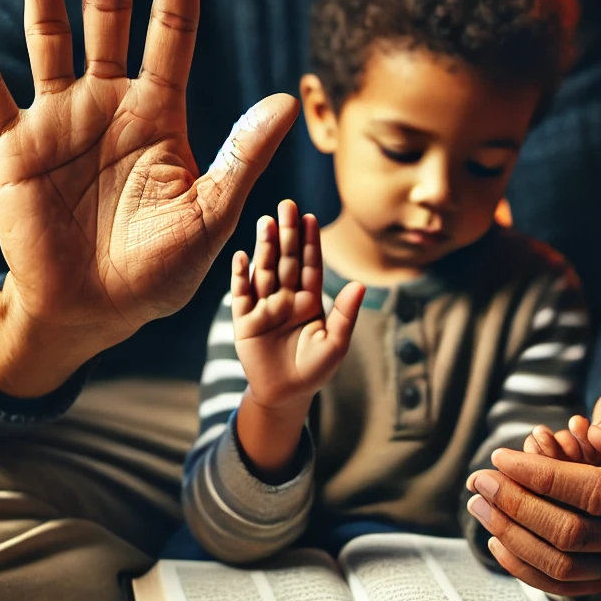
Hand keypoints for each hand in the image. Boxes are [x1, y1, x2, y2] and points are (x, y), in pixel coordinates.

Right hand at [0, 0, 297, 397]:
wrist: (94, 312)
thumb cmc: (159, 272)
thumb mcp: (210, 215)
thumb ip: (241, 157)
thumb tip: (286, 101)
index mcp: (160, 114)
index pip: (172, 27)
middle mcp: (109, 104)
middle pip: (108, 11)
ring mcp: (58, 120)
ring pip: (49, 33)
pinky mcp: (13, 147)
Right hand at [234, 200, 364, 474]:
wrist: (285, 396)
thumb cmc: (314, 370)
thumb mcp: (335, 344)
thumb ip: (345, 314)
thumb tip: (360, 284)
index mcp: (309, 300)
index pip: (309, 265)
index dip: (310, 241)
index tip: (310, 217)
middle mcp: (285, 297)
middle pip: (286, 260)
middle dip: (287, 233)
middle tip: (287, 204)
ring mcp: (264, 306)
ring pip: (264, 270)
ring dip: (264, 247)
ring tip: (266, 221)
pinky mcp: (244, 321)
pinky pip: (240, 294)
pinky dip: (240, 276)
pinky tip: (241, 256)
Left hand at [466, 385, 600, 595]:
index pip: (596, 492)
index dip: (542, 477)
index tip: (500, 457)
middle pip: (574, 534)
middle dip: (517, 506)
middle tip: (480, 481)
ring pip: (565, 566)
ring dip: (513, 536)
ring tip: (479, 504)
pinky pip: (565, 586)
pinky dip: (525, 567)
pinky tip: (496, 541)